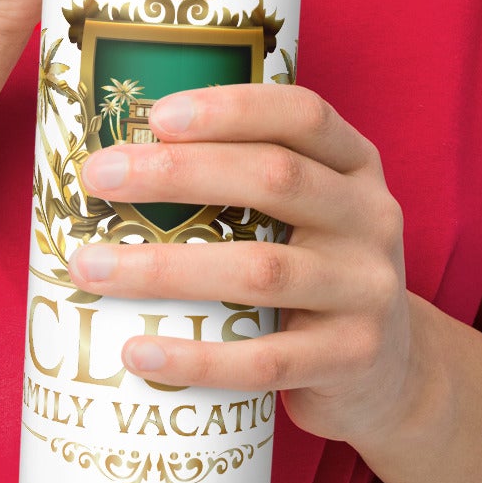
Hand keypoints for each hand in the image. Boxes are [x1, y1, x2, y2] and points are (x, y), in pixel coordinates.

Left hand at [68, 83, 420, 450]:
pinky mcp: (351, 358)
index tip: (157, 115)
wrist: (392, 373)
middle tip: (98, 176)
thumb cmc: (315, 274)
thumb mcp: (307, 214)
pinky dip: (195, 357)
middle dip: (177, 172)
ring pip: (260, 272)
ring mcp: (367, 290)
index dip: (231, 108)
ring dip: (164, 269)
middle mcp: (371, 218)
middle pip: (275, 179)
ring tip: (89, 267)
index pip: (303, 115)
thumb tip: (116, 163)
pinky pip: (264, 360)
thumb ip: (246, 184)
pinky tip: (137, 350)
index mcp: (356, 166)